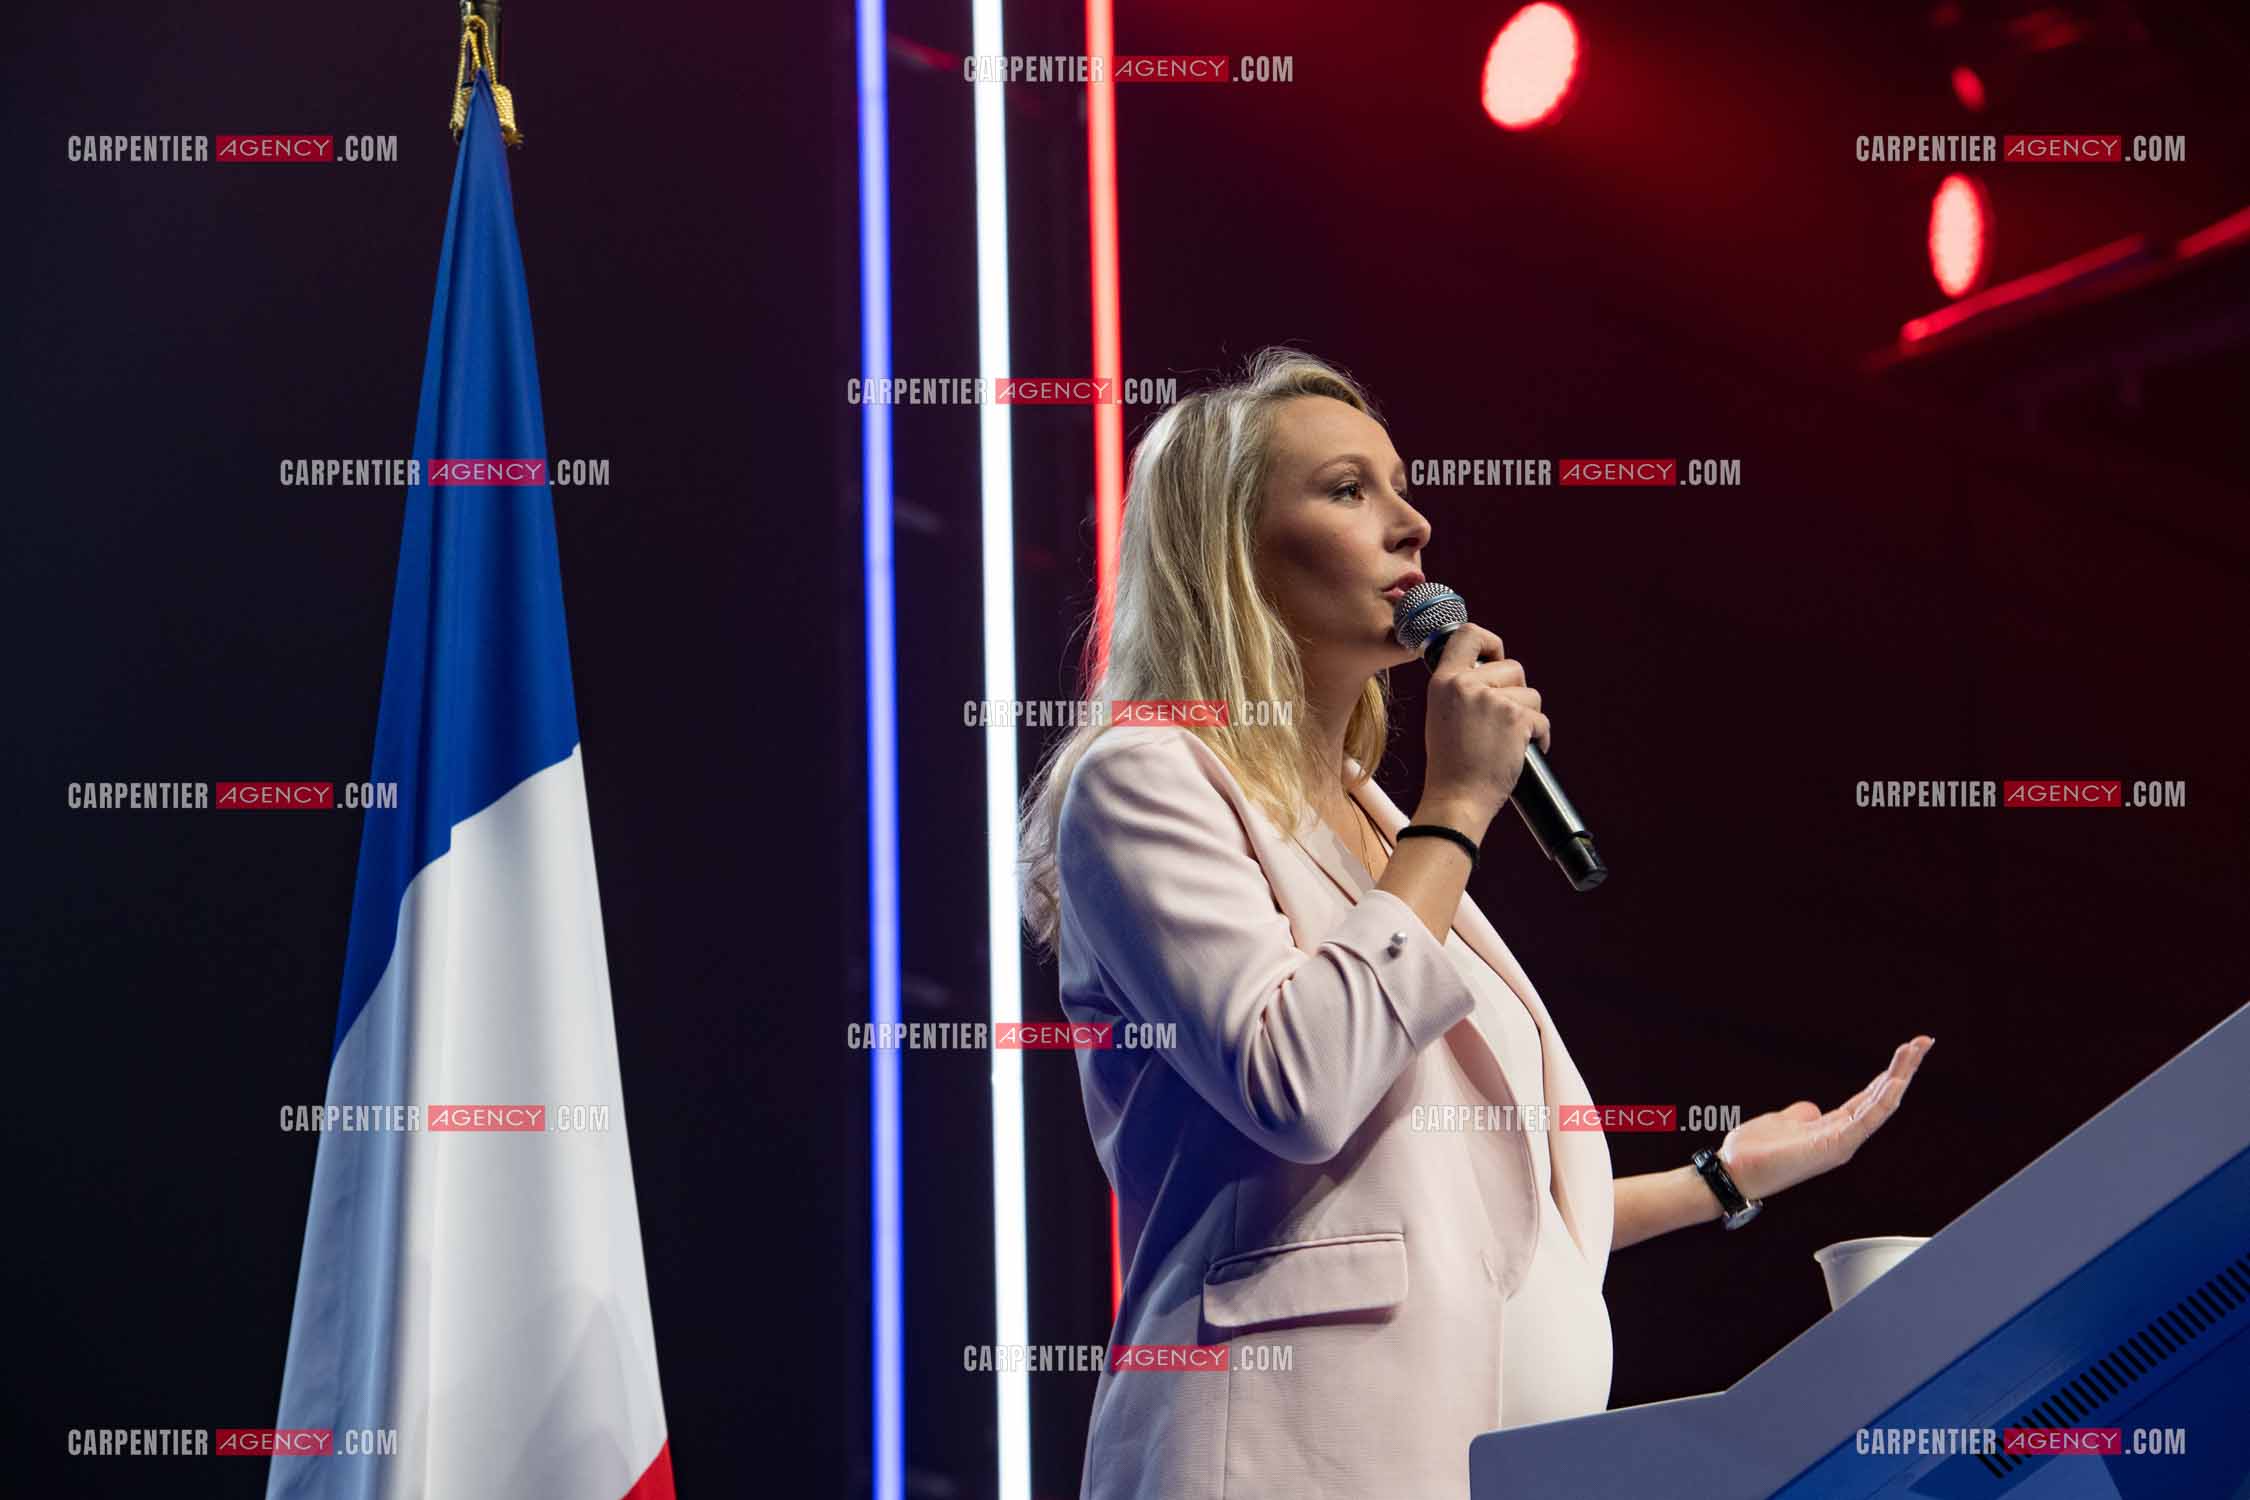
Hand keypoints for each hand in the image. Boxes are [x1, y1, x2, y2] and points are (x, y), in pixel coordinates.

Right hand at [1422, 622, 1549, 828]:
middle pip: (1513, 667)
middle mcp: (1466, 685)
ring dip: (1528, 717)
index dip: (1490, 641)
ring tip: (1507, 741)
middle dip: (1518, 693)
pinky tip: (1523, 752)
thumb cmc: (1451, 764)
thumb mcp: (1442, 715)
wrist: (1457, 799)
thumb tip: (1491, 671)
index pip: (1468, 634)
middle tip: (1503, 721)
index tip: (1496, 657)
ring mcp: (1492, 701)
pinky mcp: (1516, 718)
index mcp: (1443, 681)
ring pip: (1531, 694)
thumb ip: (1461, 689)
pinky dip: (1539, 738)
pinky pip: (1542, 719)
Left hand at [1715, 1037, 1933, 1202]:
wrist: (1735, 1172)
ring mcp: (1841, 1143)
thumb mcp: (1784, 1123)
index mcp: (1833, 1128)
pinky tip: (1895, 1083)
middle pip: (1881, 1097)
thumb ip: (1803, 1115)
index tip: (1906, 1051)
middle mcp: (1843, 1136)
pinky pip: (1864, 1122)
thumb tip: (1814, 1108)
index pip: (1870, 1097)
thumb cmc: (1755, 1153)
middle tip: (1923, 1042)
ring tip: (1916, 1050)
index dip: (1889, 1075)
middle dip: (1903, 1069)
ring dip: (1899, 1076)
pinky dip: (1881, 1103)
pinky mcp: (1833, 1148)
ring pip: (1880, 1105)